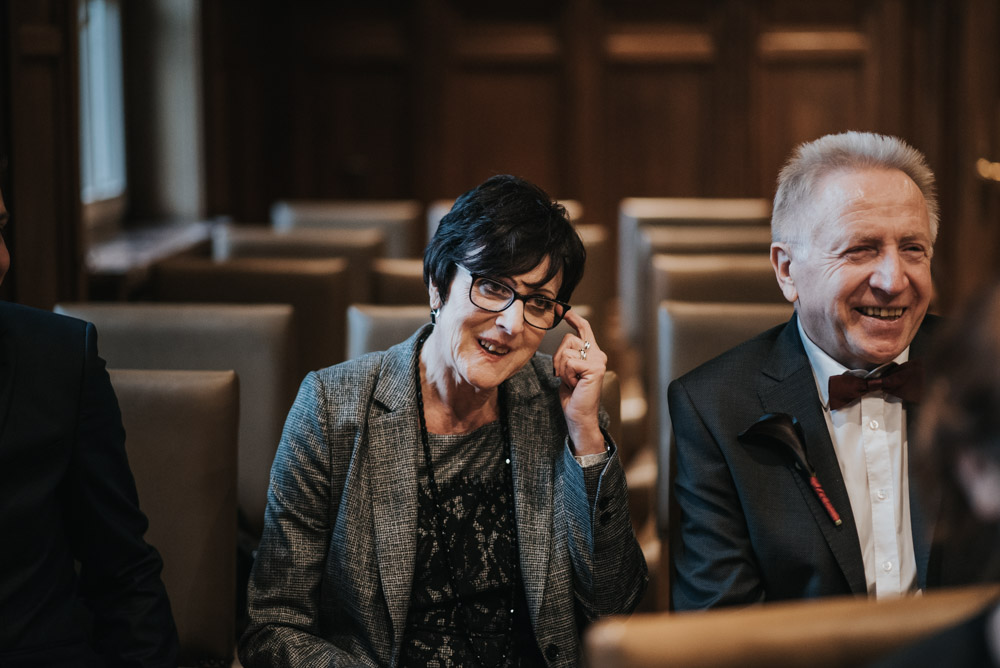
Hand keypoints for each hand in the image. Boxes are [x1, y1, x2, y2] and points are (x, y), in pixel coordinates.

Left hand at [553, 310, 606, 455]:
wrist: (579, 415)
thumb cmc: (572, 395)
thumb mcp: (567, 370)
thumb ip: (569, 355)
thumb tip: (564, 341)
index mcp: (592, 354)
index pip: (584, 329)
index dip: (574, 318)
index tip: (562, 310)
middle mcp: (598, 354)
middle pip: (568, 338)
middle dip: (558, 357)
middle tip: (564, 375)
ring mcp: (598, 360)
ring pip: (567, 351)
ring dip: (562, 369)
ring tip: (572, 381)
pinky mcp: (595, 367)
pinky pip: (569, 362)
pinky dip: (566, 375)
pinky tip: (575, 385)